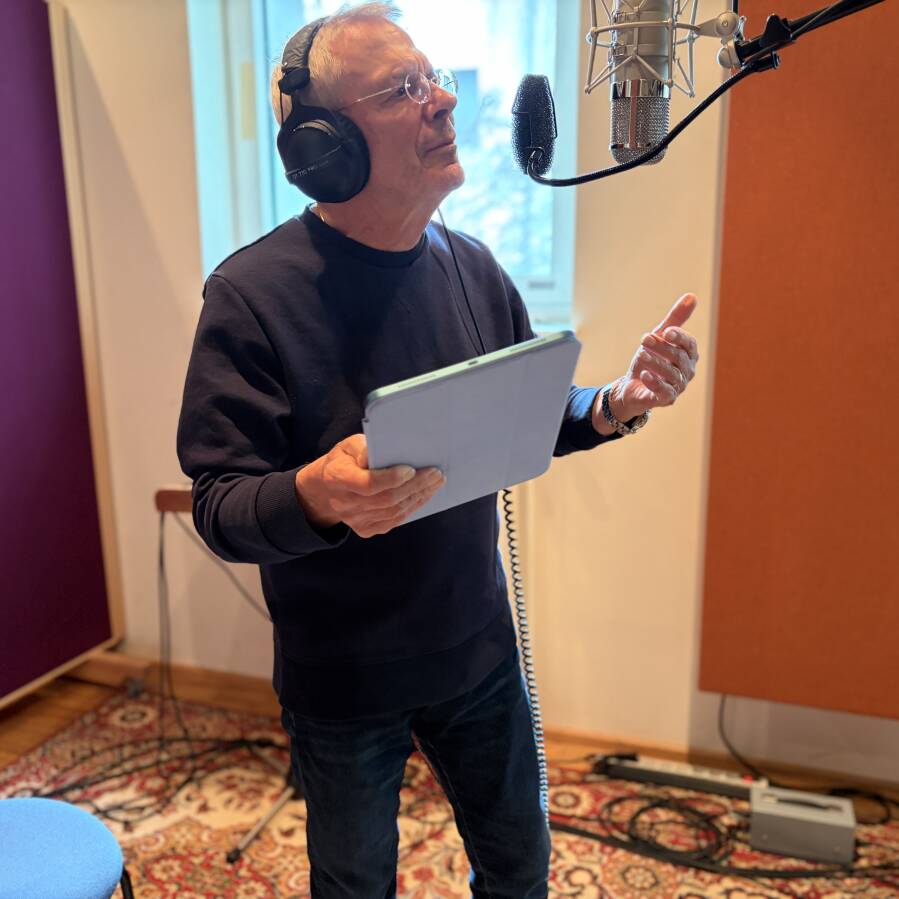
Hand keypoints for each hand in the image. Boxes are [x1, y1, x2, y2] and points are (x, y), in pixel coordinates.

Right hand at [294, 434, 445, 537]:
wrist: (328, 488)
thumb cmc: (345, 460)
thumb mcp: (349, 445)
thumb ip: (363, 447)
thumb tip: (378, 454)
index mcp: (337, 478)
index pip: (367, 484)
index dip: (391, 479)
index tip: (411, 469)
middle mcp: (343, 503)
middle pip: (386, 499)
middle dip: (415, 486)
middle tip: (436, 473)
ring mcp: (354, 520)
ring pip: (393, 511)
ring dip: (418, 496)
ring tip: (435, 482)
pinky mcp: (365, 529)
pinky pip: (394, 520)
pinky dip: (412, 507)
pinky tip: (424, 494)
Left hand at [602, 294, 699, 423]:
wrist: (633, 385)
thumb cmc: (650, 359)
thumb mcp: (659, 337)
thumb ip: (675, 319)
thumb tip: (692, 296)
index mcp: (688, 355)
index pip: (689, 344)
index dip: (679, 337)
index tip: (666, 331)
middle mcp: (687, 371)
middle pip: (679, 357)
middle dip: (661, 347)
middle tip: (644, 339)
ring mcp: (678, 386)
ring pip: (671, 373)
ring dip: (655, 362)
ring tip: (640, 354)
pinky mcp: (666, 399)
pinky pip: (664, 391)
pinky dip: (655, 382)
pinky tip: (645, 374)